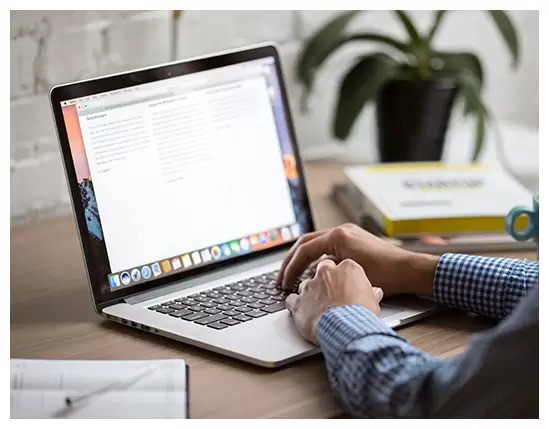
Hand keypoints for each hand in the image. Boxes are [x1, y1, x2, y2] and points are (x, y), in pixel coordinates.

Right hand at [278, 223, 438, 296]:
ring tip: (293, 276)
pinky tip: (314, 274)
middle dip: (291, 261)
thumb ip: (326, 273)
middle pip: (305, 243)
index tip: (284, 283)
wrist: (409, 270)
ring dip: (302, 259)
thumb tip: (308, 279)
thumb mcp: (350, 275)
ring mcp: (348, 233)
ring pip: (315, 243)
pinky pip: (327, 247)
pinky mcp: (353, 240)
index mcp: (338, 236)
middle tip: (281, 278)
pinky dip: (316, 259)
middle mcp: (342, 230)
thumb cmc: (386, 275)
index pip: (304, 250)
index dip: (291, 268)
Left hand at [285, 258, 382, 344]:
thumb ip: (370, 292)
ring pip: (306, 285)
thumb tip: (374, 293)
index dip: (342, 277)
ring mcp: (310, 286)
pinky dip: (295, 305)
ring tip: (318, 307)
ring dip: (310, 294)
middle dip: (325, 280)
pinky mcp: (298, 301)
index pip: (341, 266)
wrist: (347, 328)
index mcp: (347, 268)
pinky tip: (301, 312)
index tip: (344, 285)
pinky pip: (291, 300)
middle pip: (321, 270)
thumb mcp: (373, 301)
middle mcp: (326, 273)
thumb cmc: (362, 314)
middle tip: (330, 293)